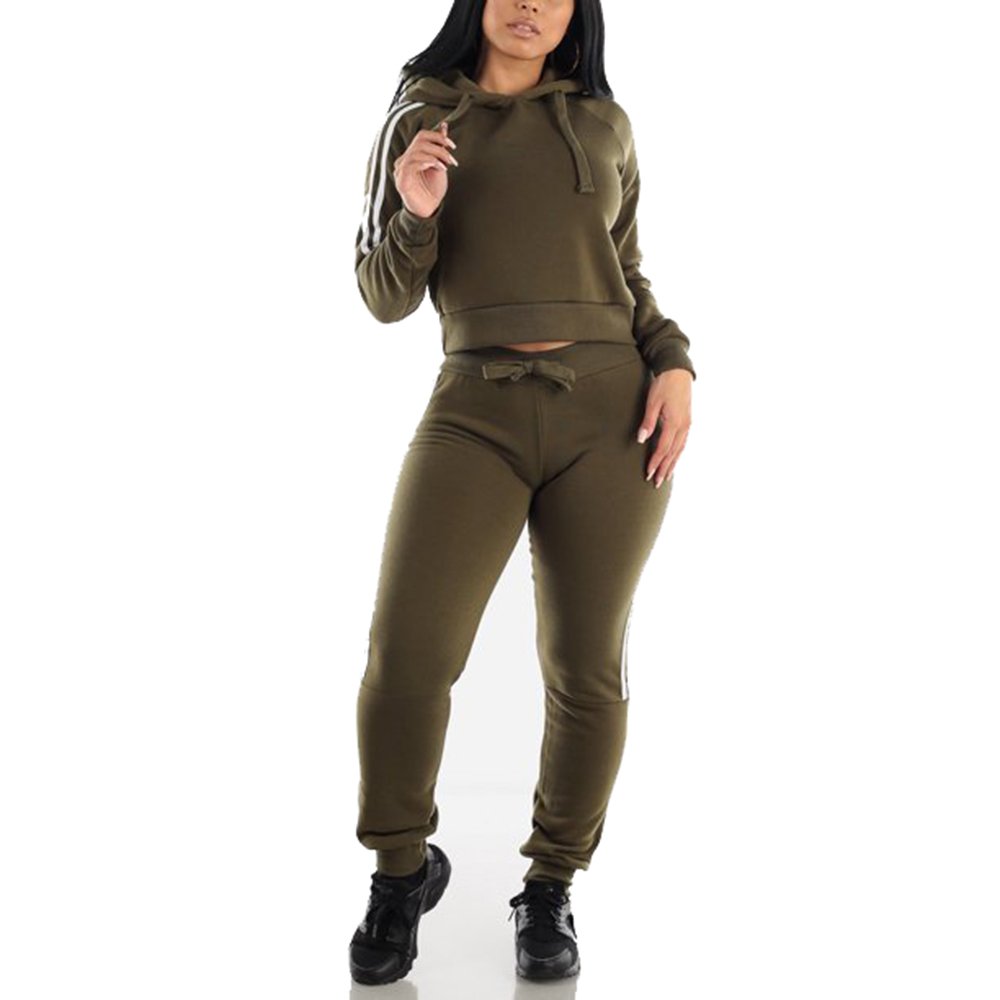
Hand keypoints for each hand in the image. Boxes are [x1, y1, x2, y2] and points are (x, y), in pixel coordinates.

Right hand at [395, 120, 458, 218]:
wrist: (429, 210)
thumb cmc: (433, 189)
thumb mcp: (440, 165)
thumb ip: (440, 148)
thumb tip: (444, 126)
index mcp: (413, 155)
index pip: (422, 136)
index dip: (437, 136)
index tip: (452, 145)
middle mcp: (405, 160)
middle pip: (420, 142)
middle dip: (438, 148)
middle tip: (451, 159)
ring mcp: (401, 170)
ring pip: (416, 153)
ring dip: (434, 157)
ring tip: (445, 166)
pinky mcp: (401, 180)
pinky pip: (410, 165)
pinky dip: (424, 163)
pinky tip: (434, 166)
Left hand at [636, 368, 692, 487]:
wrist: (678, 371)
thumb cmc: (664, 384)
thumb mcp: (652, 402)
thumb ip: (648, 422)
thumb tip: (641, 440)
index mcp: (674, 423)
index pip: (663, 448)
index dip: (655, 462)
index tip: (648, 473)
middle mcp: (683, 427)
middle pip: (673, 453)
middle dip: (664, 469)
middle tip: (656, 483)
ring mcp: (687, 425)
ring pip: (680, 450)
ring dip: (672, 464)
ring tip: (666, 477)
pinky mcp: (687, 421)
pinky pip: (683, 443)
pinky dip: (678, 454)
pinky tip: (674, 460)